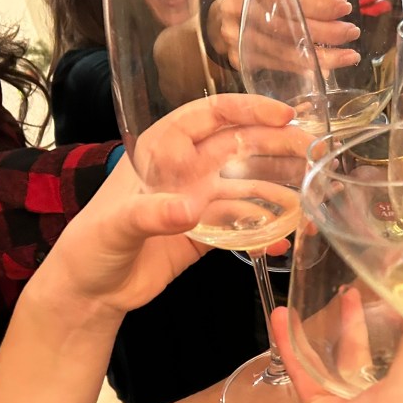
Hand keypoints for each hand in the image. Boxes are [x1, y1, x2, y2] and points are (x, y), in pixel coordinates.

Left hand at [38, 94, 298, 316]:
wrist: (90, 293)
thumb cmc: (91, 247)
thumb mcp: (115, 225)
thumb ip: (150, 214)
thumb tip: (189, 209)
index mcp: (161, 151)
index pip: (209, 117)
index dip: (247, 109)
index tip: (283, 114)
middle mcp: (186, 170)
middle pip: (239, 146)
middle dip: (276, 144)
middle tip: (312, 149)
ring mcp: (200, 201)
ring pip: (249, 184)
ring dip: (279, 188)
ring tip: (311, 196)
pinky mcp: (208, 233)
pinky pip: (245, 226)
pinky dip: (266, 232)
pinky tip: (284, 241)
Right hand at [210, 0, 360, 70]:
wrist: (217, 15)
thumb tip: (338, 6)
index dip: (318, 5)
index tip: (344, 7)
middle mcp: (238, 11)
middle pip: (288, 27)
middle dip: (326, 32)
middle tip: (351, 32)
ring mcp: (236, 38)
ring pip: (285, 51)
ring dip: (321, 57)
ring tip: (348, 56)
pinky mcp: (239, 60)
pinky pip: (277, 65)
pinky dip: (304, 68)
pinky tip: (325, 68)